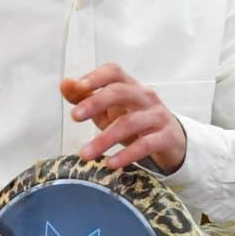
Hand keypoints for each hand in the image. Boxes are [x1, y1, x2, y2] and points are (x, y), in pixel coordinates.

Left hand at [62, 65, 187, 173]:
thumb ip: (84, 97)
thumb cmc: (132, 120)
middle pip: (120, 92)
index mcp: (128, 86)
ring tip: (85, 154)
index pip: (113, 72)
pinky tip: (110, 163)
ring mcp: (157, 116)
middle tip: (75, 116)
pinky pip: (146, 145)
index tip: (78, 87)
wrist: (170, 140)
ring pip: (130, 122)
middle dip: (96, 102)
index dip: (96, 77)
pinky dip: (127, 155)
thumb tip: (65, 84)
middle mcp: (144, 97)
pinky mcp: (166, 137)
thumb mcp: (106, 109)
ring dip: (104, 139)